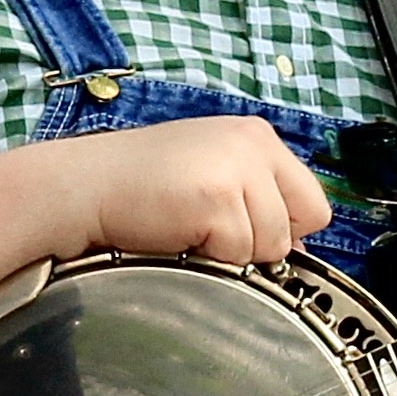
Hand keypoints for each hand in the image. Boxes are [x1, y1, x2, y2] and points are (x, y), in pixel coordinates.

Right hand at [65, 114, 330, 265]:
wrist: (83, 187)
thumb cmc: (137, 185)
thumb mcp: (209, 174)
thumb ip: (254, 197)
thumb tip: (294, 248)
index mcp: (256, 136)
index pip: (313, 202)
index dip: (282, 228)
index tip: (243, 232)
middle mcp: (254, 144)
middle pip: (298, 227)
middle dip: (258, 243)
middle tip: (208, 232)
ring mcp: (237, 168)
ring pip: (271, 246)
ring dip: (232, 254)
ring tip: (188, 230)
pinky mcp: (218, 198)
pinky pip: (240, 255)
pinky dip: (210, 259)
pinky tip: (177, 235)